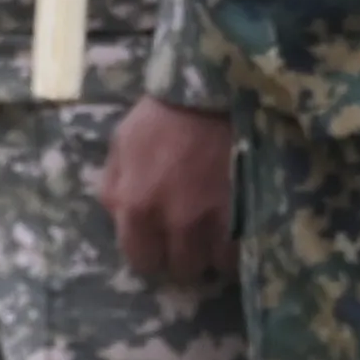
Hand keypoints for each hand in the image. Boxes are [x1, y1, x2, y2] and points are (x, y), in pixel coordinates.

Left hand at [101, 98, 234, 286]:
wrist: (213, 92)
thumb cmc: (162, 116)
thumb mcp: (121, 145)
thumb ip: (115, 186)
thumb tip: (118, 217)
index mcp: (135, 206)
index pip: (141, 260)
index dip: (152, 254)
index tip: (160, 245)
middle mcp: (172, 221)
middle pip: (180, 268)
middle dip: (184, 255)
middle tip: (191, 238)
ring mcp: (212, 221)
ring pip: (214, 265)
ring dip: (214, 254)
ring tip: (216, 234)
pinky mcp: (245, 214)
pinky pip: (242, 252)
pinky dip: (239, 247)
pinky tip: (237, 230)